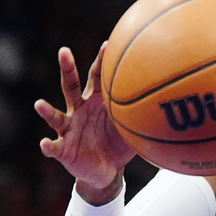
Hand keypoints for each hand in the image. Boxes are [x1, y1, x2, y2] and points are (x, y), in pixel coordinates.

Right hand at [34, 45, 135, 201]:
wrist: (106, 171)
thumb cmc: (119, 144)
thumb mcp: (133, 127)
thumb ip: (144, 113)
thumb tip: (176, 102)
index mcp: (95, 102)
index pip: (97, 77)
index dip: (101, 61)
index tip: (107, 43)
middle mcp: (78, 111)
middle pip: (70, 86)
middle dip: (67, 69)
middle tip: (64, 51)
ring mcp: (68, 129)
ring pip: (55, 116)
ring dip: (46, 111)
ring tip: (39, 104)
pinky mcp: (63, 149)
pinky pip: (53, 147)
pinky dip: (48, 146)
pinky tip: (45, 144)